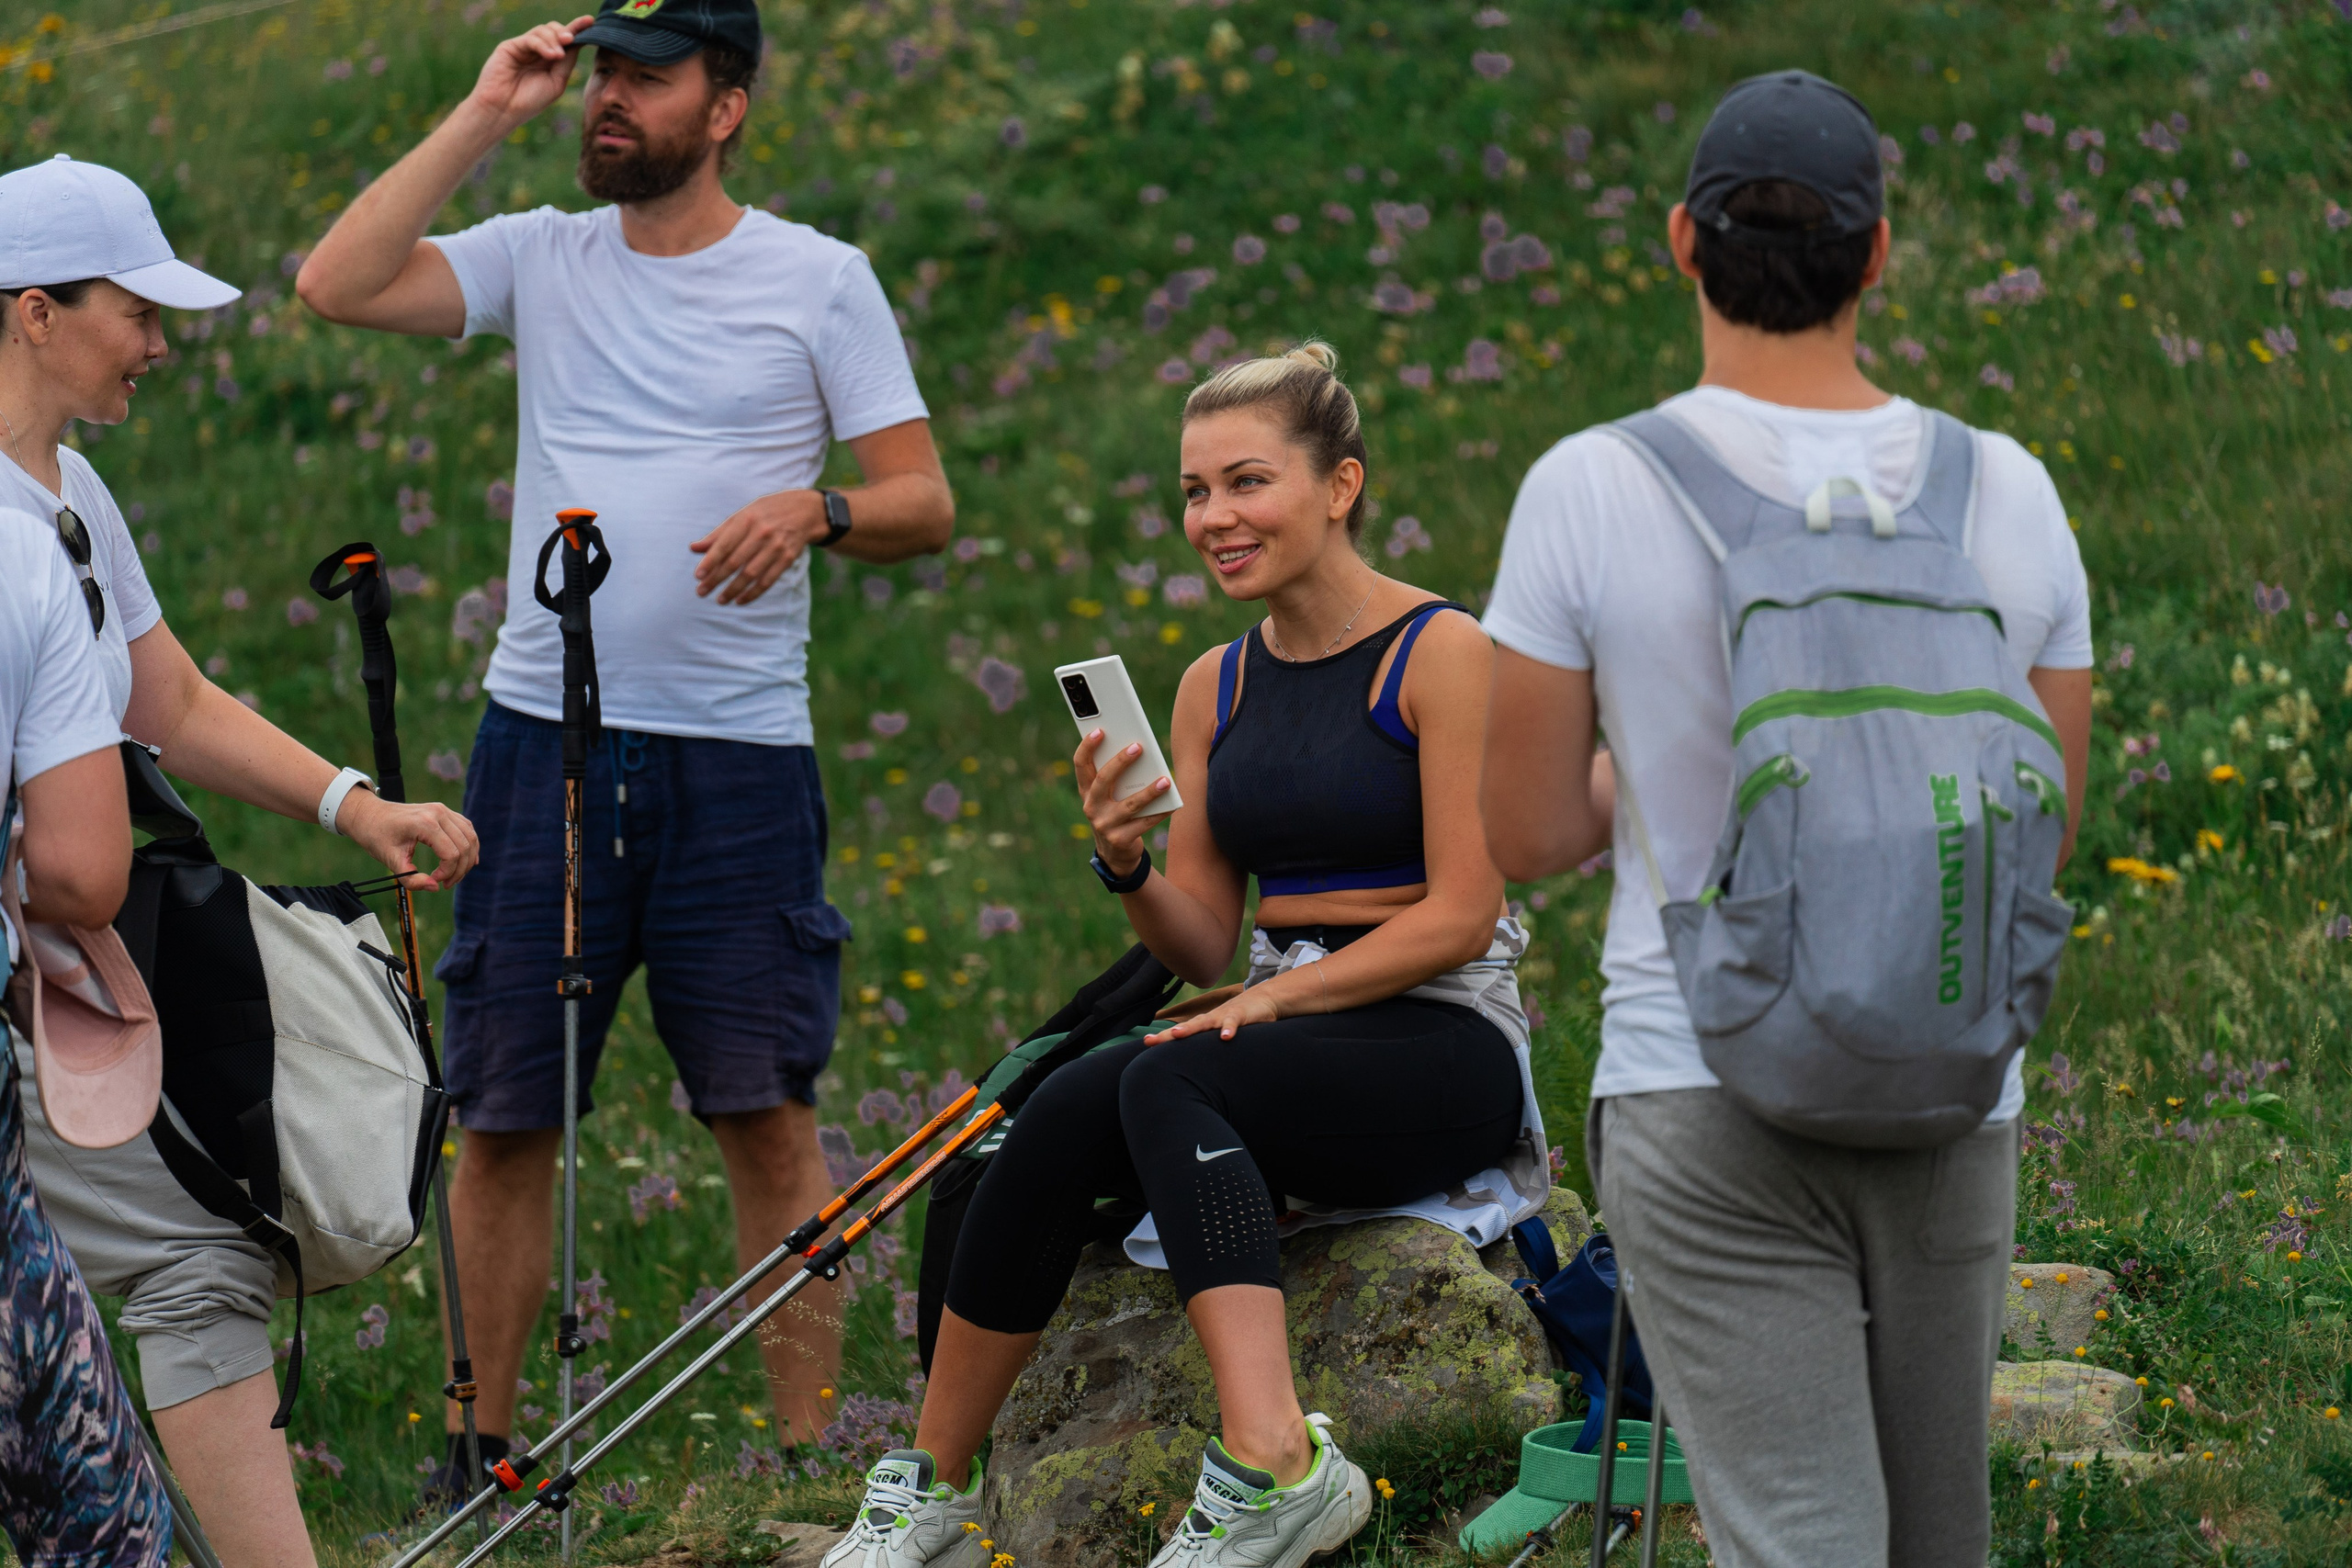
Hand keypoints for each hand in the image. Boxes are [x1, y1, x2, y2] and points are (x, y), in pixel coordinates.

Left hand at [338, 791, 481, 892]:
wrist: (370, 814)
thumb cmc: (377, 836)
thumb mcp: (390, 860)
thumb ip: (411, 878)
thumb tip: (434, 887)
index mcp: (424, 823)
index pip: (451, 854)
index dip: (447, 873)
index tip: (435, 882)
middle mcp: (439, 813)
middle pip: (464, 847)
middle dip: (459, 870)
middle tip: (446, 884)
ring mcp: (444, 810)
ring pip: (470, 838)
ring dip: (467, 859)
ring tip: (454, 875)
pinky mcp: (446, 812)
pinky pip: (467, 829)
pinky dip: (469, 846)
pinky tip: (465, 859)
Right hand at [469, 15, 595, 130]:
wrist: (504, 110)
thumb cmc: (530, 101)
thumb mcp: (556, 82)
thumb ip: (566, 62)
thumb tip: (577, 42)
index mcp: (550, 60)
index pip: (565, 40)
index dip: (578, 29)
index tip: (591, 21)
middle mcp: (537, 51)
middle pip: (555, 30)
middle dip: (566, 32)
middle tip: (571, 40)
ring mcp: (523, 47)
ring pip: (543, 30)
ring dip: (554, 40)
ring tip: (559, 55)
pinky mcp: (510, 46)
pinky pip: (530, 39)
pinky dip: (543, 44)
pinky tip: (551, 55)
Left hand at [690, 491, 827, 604]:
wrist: (804, 511)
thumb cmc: (766, 513)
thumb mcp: (742, 516)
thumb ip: (719, 534)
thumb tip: (694, 548)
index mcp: (747, 520)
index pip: (725, 544)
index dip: (710, 561)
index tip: (698, 576)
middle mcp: (761, 533)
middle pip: (735, 561)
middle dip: (717, 578)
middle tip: (701, 592)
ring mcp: (776, 547)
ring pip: (751, 573)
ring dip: (733, 589)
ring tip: (720, 600)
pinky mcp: (787, 558)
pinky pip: (768, 580)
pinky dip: (753, 592)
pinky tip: (740, 600)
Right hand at [1074, 729, 1169, 880]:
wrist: (1115, 853)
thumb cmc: (1115, 812)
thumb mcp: (1109, 796)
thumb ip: (1116, 776)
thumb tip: (1138, 750)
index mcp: (1086, 791)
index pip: (1081, 765)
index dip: (1087, 746)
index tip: (1100, 730)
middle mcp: (1091, 806)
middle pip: (1104, 780)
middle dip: (1121, 762)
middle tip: (1138, 747)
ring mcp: (1104, 825)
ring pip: (1130, 804)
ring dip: (1149, 792)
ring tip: (1165, 780)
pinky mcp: (1120, 839)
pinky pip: (1144, 823)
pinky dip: (1159, 812)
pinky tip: (1172, 803)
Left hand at [1144, 985, 1284, 1043]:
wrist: (1264, 999)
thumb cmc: (1240, 1019)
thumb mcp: (1223, 1031)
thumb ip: (1210, 1043)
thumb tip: (1196, 1060)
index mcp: (1205, 1024)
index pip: (1181, 1031)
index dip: (1165, 1037)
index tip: (1146, 1042)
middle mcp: (1210, 1019)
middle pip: (1186, 1027)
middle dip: (1168, 1035)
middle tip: (1150, 1041)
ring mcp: (1224, 1016)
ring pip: (1205, 1022)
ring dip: (1191, 1028)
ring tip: (1177, 1034)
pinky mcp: (1241, 1016)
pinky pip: (1233, 1023)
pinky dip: (1229, 1029)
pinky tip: (1225, 1038)